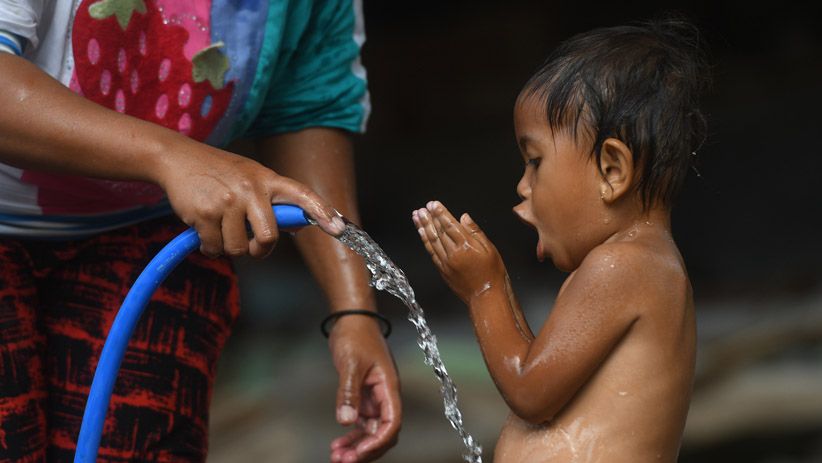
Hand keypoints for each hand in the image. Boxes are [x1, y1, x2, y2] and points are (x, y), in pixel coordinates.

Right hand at [157, 145, 344, 257]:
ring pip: (239, 248)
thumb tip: (300, 224)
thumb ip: (273, 199)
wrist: (177, 158)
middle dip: (260, 250)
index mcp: (267, 179)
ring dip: (229, 247)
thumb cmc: (218, 172)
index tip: (339, 228)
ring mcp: (228, 202)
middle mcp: (251, 189)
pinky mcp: (205, 214)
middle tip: (252, 247)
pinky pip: (215, 248)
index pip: (302, 195)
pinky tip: (204, 230)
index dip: (322, 212)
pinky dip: (209, 246)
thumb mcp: (250, 176)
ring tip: (220, 228)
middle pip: (269, 237)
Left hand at [328, 315, 400, 462]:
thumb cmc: (355, 335)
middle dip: (366, 450)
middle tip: (343, 461)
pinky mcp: (363, 396)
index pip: (392, 422)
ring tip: (336, 456)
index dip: (378, 441)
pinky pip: (361, 422)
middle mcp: (385, 395)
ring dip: (357, 445)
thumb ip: (348, 392)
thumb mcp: (351, 363)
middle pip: (383, 432)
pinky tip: (338, 442)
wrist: (351, 319)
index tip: (358, 453)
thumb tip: (345, 421)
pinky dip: (351, 434)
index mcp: (389, 387)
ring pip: (371, 430)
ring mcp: (375, 397)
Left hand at [412, 201, 505, 303]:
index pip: (450, 225)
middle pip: (438, 231)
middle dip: (429, 218)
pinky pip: (431, 252)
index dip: (441, 213)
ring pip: (432, 241)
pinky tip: (421, 233)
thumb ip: (476, 232)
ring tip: (417, 216)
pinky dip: (425, 241)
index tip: (434, 204)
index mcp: (466, 246)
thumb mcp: (490, 249)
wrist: (486, 297)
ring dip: (423, 227)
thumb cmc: (492, 273)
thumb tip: (464, 218)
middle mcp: (453, 253)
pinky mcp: (442, 270)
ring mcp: (446, 263)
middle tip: (422, 208)